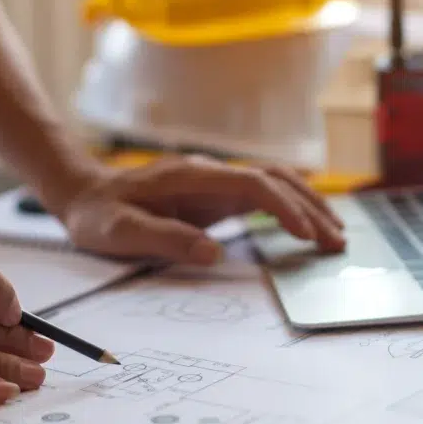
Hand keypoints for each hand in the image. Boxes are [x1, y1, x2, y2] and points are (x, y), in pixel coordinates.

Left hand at [58, 154, 346, 264]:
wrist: (85, 193)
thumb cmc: (99, 214)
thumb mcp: (120, 232)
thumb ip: (165, 238)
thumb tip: (213, 252)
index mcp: (190, 175)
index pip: (251, 183)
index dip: (283, 206)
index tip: (305, 234)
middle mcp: (209, 171)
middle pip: (273, 179)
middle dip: (310, 208)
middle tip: (337, 242)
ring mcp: (215, 180)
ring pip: (274, 183)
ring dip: (307, 205)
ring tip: (335, 234)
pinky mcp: (216, 193)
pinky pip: (262, 195)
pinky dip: (291, 207)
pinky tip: (308, 225)